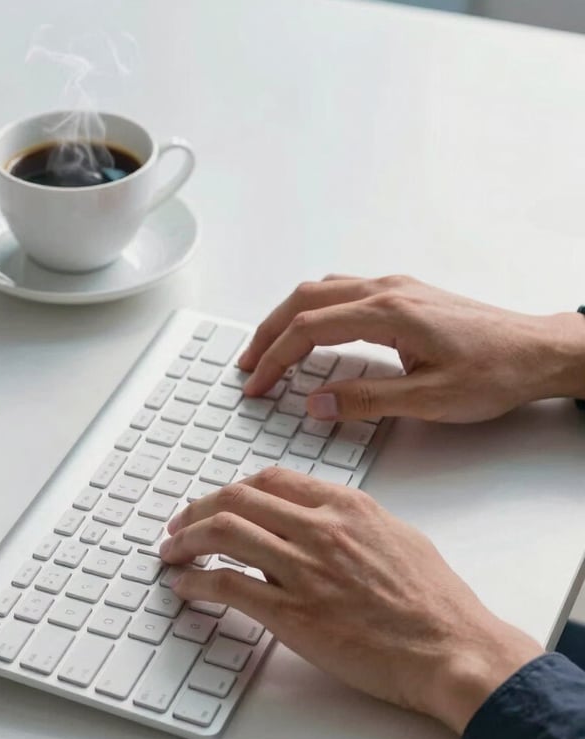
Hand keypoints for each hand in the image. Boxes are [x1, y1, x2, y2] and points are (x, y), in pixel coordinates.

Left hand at [160, 468, 542, 733]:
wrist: (452, 649)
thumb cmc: (434, 601)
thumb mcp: (397, 538)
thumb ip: (351, 524)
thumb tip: (317, 523)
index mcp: (346, 506)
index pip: (271, 479)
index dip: (233, 489)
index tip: (218, 502)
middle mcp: (320, 528)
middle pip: (237, 498)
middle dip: (197, 509)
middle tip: (180, 526)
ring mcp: (303, 569)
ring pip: (223, 533)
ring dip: (185, 541)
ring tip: (171, 553)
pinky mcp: (291, 614)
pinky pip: (227, 585)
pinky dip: (195, 581)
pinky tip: (184, 587)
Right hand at [239, 274, 584, 422]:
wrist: (537, 352)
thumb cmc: (495, 372)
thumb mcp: (428, 400)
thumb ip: (365, 400)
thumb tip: (315, 404)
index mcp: (388, 312)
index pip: (309, 329)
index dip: (274, 358)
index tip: (256, 383)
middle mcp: (387, 290)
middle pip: (304, 300)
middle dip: (267, 332)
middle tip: (247, 365)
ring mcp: (395, 288)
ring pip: (321, 290)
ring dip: (288, 317)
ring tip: (269, 349)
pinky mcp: (404, 295)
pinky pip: (342, 291)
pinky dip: (313, 311)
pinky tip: (312, 333)